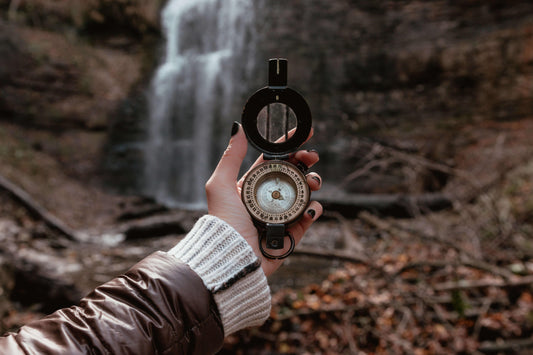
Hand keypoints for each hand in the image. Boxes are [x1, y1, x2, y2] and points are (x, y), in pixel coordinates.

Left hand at [206, 122, 322, 276]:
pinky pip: (309, 216)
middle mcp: (268, 197)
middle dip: (306, 161)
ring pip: (305, 192)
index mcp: (252, 185)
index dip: (290, 145)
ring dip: (313, 182)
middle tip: (312, 157)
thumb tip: (238, 128)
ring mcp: (282, 214)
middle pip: (294, 173)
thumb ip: (231, 156)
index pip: (274, 159)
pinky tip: (310, 207)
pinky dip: (314, 209)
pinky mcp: (292, 232)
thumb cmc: (223, 221)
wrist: (233, 257)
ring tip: (313, 182)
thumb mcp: (221, 184)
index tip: (305, 133)